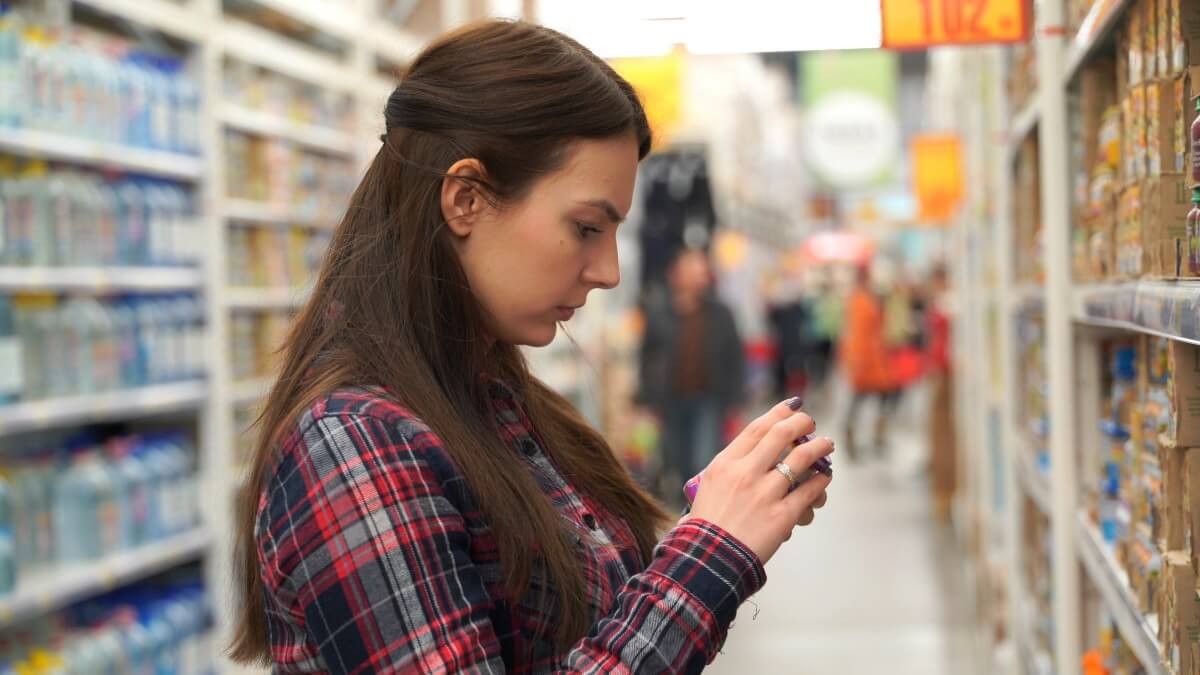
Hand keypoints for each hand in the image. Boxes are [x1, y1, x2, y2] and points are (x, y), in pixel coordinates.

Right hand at [685, 399, 833, 562]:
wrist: (710, 559)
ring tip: (827, 444)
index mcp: (725, 464)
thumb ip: (731, 469)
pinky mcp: (782, 516)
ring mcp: (765, 494)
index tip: (792, 408)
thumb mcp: (710, 487)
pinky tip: (824, 478)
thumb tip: (753, 455)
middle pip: (781, 435)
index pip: (757, 428)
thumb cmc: (707, 525)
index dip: (778, 414)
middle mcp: (745, 473)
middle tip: (811, 423)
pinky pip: (810, 491)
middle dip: (802, 423)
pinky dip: (821, 481)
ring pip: (802, 458)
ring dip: (819, 447)